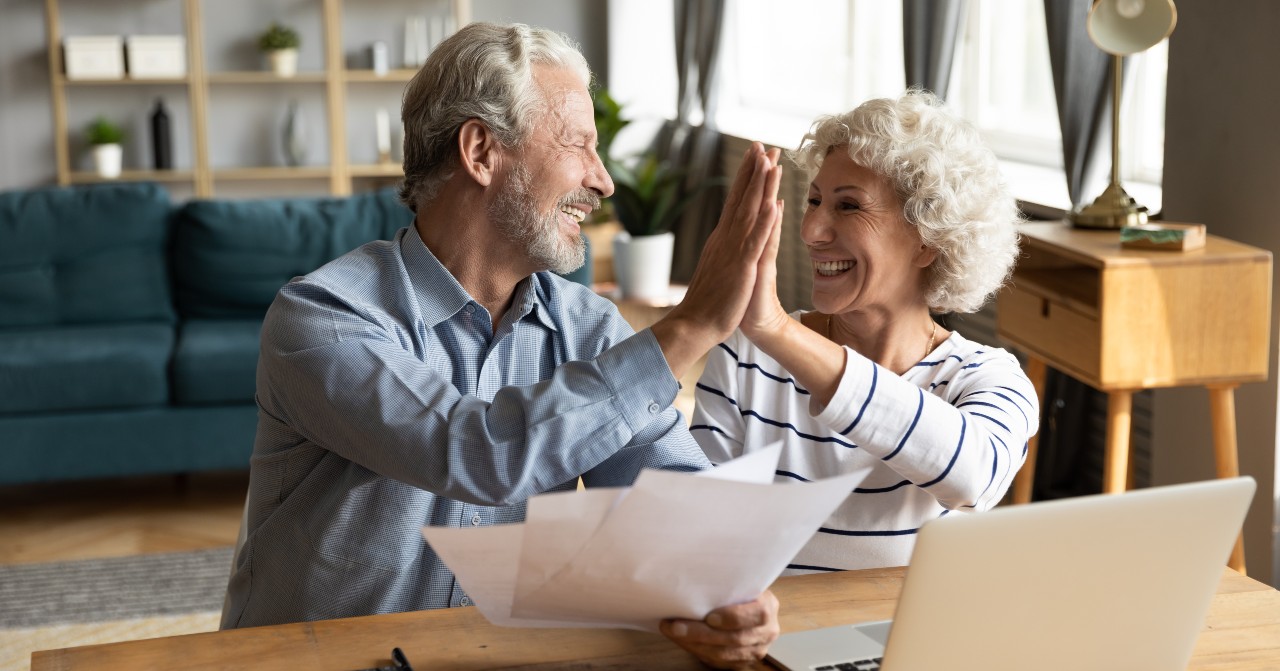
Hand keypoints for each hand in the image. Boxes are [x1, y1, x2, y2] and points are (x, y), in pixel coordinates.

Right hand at [652, 143, 782, 377]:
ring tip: (771, 162)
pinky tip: (772, 204)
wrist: (695, 324)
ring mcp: (733, 251)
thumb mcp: (718, 267)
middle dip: (754, 170)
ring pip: (749, 212)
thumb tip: (727, 235)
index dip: (746, 177)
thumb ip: (724, 249)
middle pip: (742, 198)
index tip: (755, 155)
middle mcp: (726, 238)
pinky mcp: (742, 266)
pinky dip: (764, 221)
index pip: (735, 200)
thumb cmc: (708, 301)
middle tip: (763, 145)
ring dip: (760, 186)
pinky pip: (755, 240)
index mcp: (722, 238)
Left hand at [659, 590, 780, 669]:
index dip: (733, 617)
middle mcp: (767, 631)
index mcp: (768, 606)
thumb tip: (694, 578)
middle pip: (735, 638)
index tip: (709, 616)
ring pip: (725, 654)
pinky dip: (698, 652)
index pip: (757, 614)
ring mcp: (757, 650)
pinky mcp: (743, 662)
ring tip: (674, 633)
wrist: (744, 604)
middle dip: (702, 634)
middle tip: (676, 626)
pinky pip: (719, 663)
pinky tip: (683, 642)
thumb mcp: (738, 581)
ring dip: (695, 645)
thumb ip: (726, 582)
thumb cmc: (736, 589)